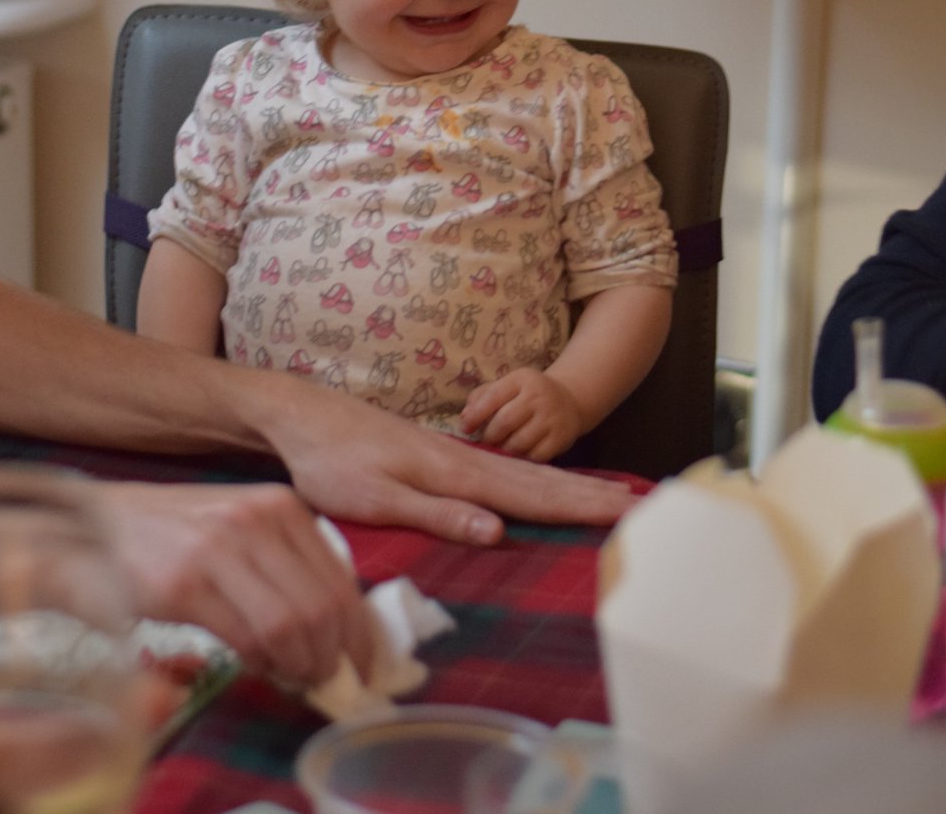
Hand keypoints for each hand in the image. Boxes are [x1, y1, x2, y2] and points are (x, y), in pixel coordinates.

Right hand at [99, 480, 370, 689]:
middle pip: (322, 606)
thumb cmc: (174, 534)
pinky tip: (258, 666)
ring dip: (299, 665)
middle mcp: (258, 520)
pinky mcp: (186, 584)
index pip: (341, 578)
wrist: (97, 528)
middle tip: (325, 681)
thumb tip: (336, 622)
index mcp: (281, 505)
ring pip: (290, 624)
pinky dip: (262, 662)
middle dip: (332, 656)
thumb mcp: (243, 525)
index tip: (361, 665)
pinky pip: (246, 637)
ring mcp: (222, 549)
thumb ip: (286, 559)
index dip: (358, 631)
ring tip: (293, 677)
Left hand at [259, 375, 627, 540]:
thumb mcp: (375, 497)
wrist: (302, 415)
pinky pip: (506, 471)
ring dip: (573, 486)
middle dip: (593, 495)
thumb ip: (436, 514)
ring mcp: (454, 453)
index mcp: (454, 472)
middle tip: (644, 506)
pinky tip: (544, 488)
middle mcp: (464, 459)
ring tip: (614, 496)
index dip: (581, 506)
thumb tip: (497, 531)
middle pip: (541, 479)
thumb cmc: (331, 461)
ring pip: (526, 472)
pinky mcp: (440, 454)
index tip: (628, 513)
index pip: (532, 495)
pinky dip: (538, 480)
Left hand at [460, 368, 583, 460]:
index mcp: (522, 379)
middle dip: (490, 436)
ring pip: (519, 442)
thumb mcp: (508, 386)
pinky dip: (520, 460)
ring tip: (499, 449)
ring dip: (503, 450)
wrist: (569, 401)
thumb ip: (482, 397)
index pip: (493, 396)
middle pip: (505, 421)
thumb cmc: (528, 395)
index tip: (465, 428)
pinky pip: (534, 456)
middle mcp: (539, 397)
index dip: (475, 414)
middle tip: (485, 442)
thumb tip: (465, 417)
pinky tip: (515, 457)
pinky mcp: (561, 439)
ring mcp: (551, 419)